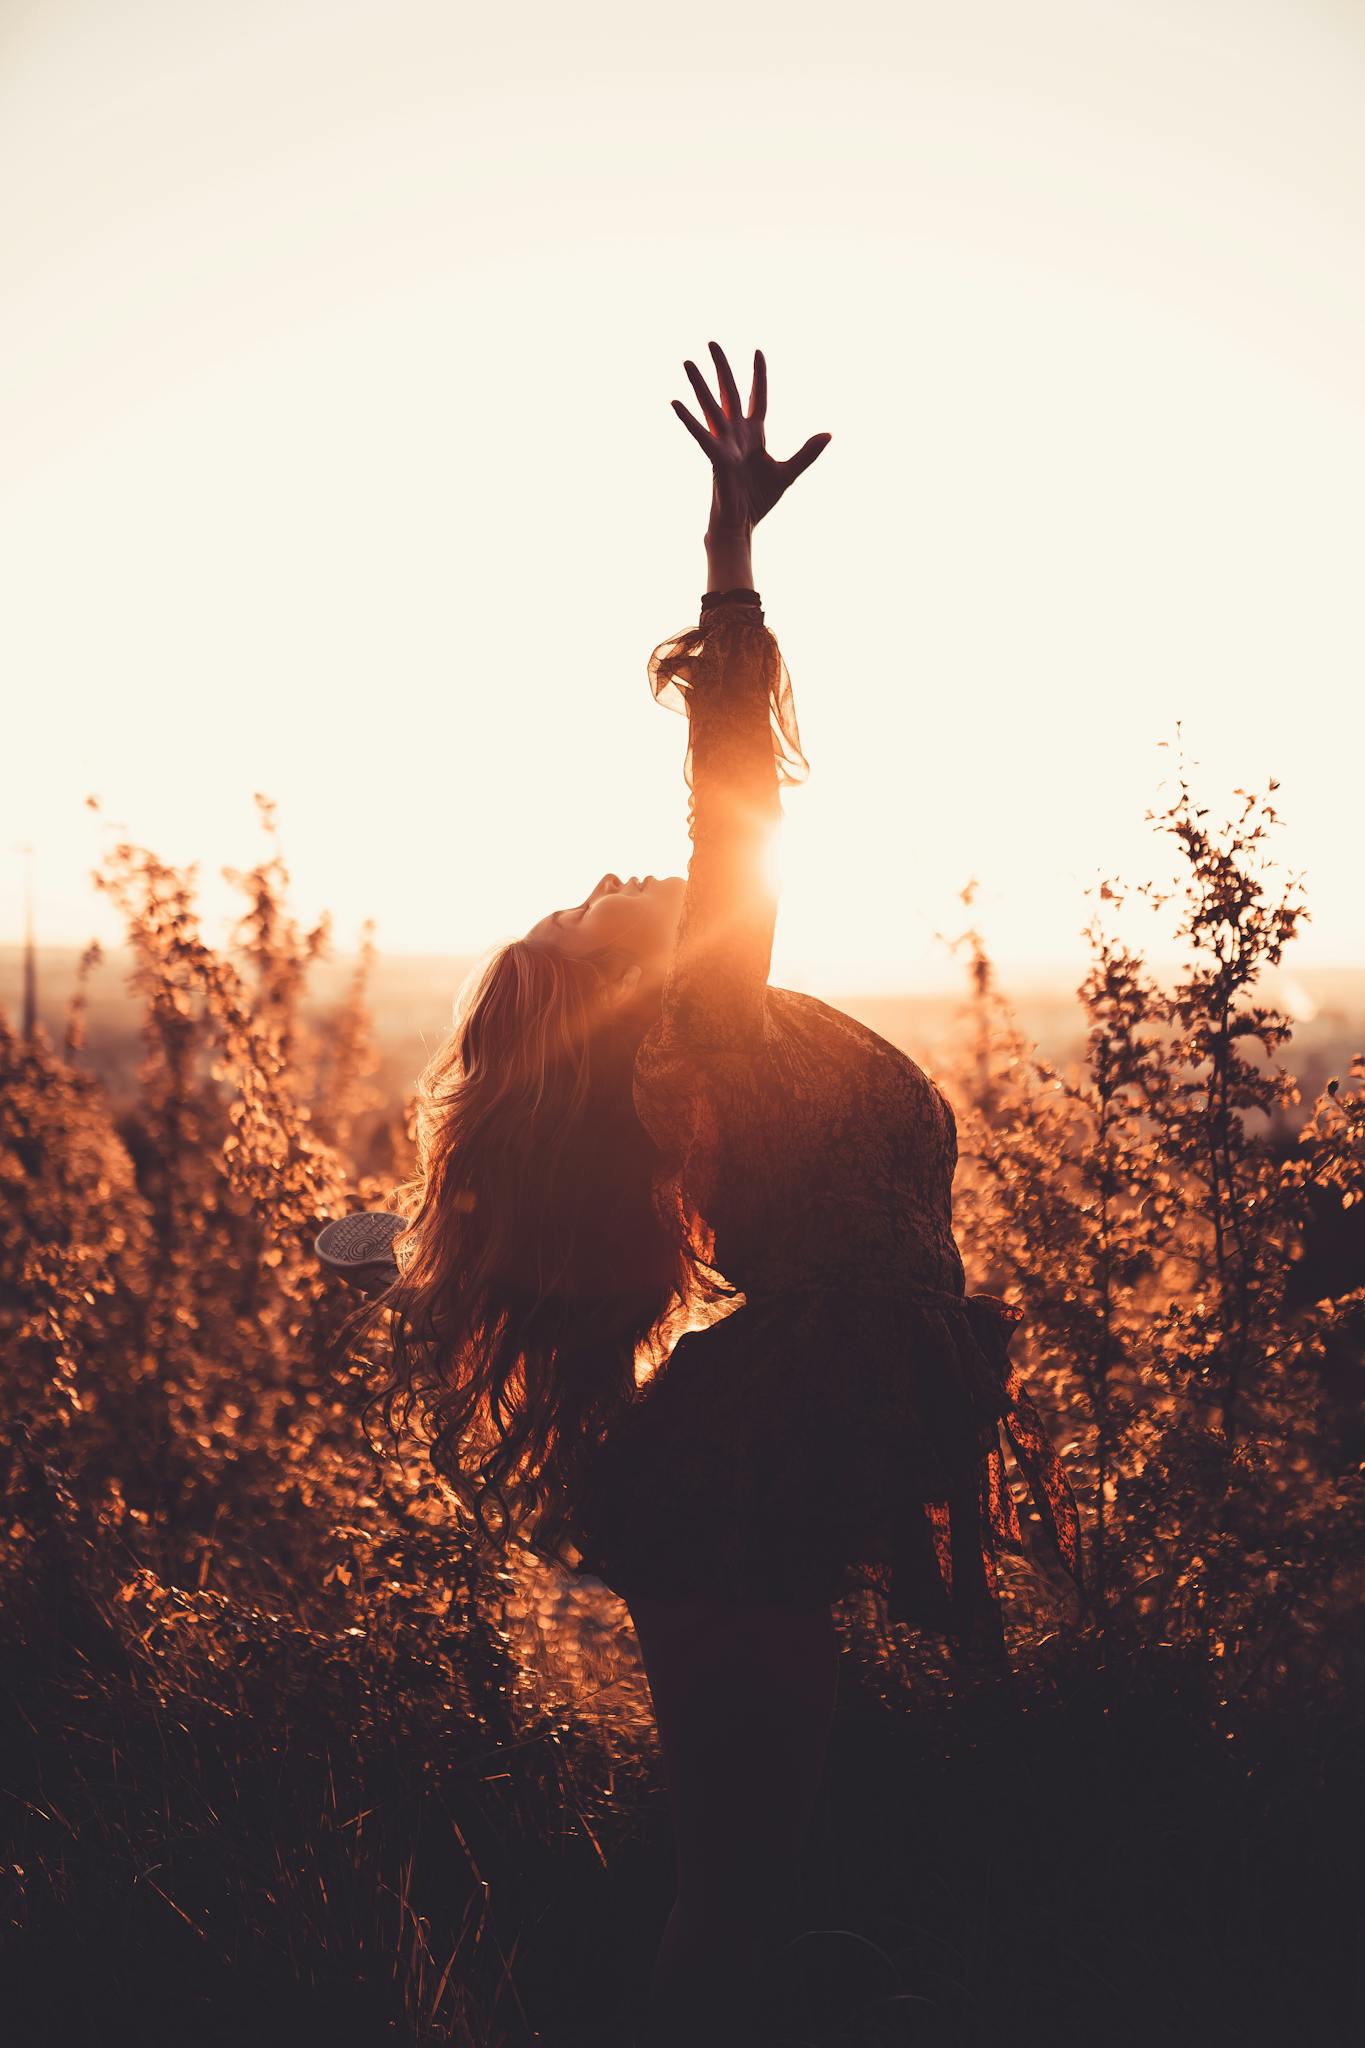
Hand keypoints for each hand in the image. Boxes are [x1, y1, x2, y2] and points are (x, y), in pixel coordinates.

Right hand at [673, 342, 831, 531]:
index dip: (758, 376)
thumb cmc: (760, 500)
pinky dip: (688, 419)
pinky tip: (675, 402)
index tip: (757, 351)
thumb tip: (829, 434)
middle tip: (712, 342)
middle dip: (721, 367)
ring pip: (710, 406)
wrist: (743, 524)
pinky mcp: (715, 456)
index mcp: (754, 435)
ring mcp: (723, 443)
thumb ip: (807, 452)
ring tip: (687, 361)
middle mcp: (736, 434)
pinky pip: (699, 433)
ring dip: (699, 383)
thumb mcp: (789, 472)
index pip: (757, 397)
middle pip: (728, 392)